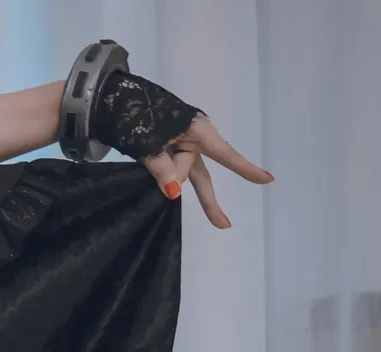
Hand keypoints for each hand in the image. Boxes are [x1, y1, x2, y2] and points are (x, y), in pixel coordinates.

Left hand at [140, 114, 272, 228]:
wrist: (112, 98)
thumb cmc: (135, 114)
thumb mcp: (149, 145)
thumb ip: (163, 170)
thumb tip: (175, 193)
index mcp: (197, 132)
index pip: (225, 155)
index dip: (245, 169)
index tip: (268, 180)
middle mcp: (194, 140)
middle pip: (201, 175)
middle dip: (208, 200)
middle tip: (223, 225)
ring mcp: (181, 145)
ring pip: (179, 173)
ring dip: (164, 173)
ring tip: (147, 153)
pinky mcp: (167, 149)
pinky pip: (168, 168)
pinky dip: (161, 173)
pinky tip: (151, 162)